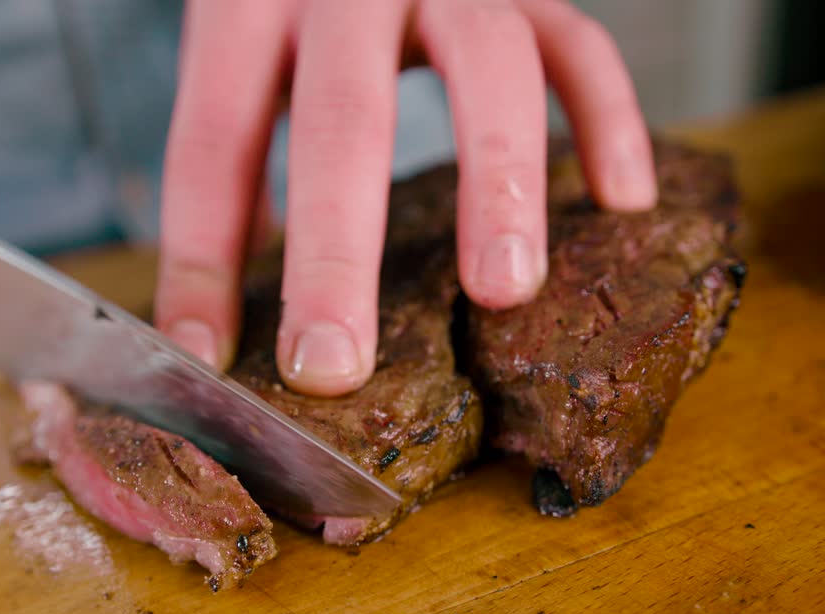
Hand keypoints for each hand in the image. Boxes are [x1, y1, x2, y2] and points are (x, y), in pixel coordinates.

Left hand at [156, 0, 655, 395]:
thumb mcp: (241, 44)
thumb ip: (233, 158)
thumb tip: (213, 317)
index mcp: (251, 3)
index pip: (214, 140)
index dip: (203, 257)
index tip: (207, 358)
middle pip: (343, 119)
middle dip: (335, 255)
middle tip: (334, 365)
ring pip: (489, 67)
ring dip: (498, 185)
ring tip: (501, 291)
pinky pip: (583, 46)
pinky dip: (609, 121)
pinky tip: (621, 202)